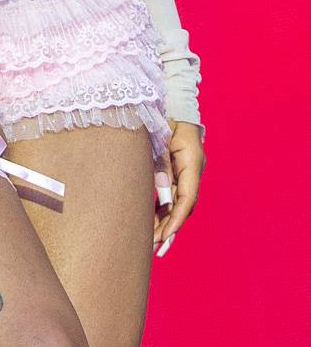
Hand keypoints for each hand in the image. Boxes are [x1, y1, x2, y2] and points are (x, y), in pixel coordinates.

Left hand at [153, 119, 205, 256]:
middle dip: (170, 227)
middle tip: (156, 249)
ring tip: (151, 242)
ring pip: (177, 201)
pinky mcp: (178, 167)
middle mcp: (193, 168)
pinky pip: (172, 192)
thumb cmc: (163, 113)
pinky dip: (163, 207)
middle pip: (183, 204)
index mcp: (193, 161)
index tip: (165, 237)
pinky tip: (153, 221)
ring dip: (165, 220)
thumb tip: (163, 197)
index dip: (177, 219)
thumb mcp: (160, 138)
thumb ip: (161, 166)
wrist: (170, 97)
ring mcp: (187, 169)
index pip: (187, 198)